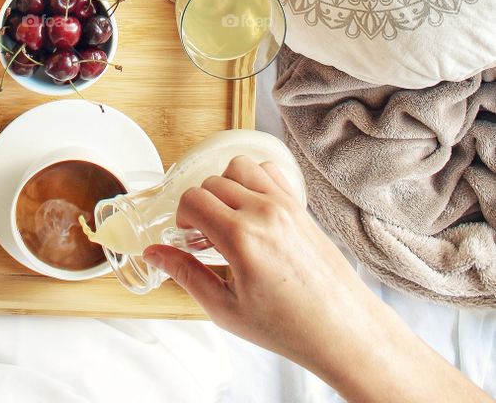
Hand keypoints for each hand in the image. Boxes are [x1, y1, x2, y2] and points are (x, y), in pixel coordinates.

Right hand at [143, 157, 392, 381]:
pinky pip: (269, 171)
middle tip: (205, 236)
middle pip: (212, 181)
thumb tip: (154, 254)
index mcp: (242, 238)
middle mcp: (264, 213)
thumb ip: (186, 275)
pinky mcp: (301, 206)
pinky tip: (253, 210)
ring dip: (225, 186)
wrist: (344, 331)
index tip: (187, 236)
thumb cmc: (290, 328)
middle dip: (200, 204)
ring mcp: (286, 205)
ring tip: (228, 218)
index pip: (193, 199)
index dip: (181, 215)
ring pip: (239, 167)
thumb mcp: (226, 311)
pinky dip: (253, 180)